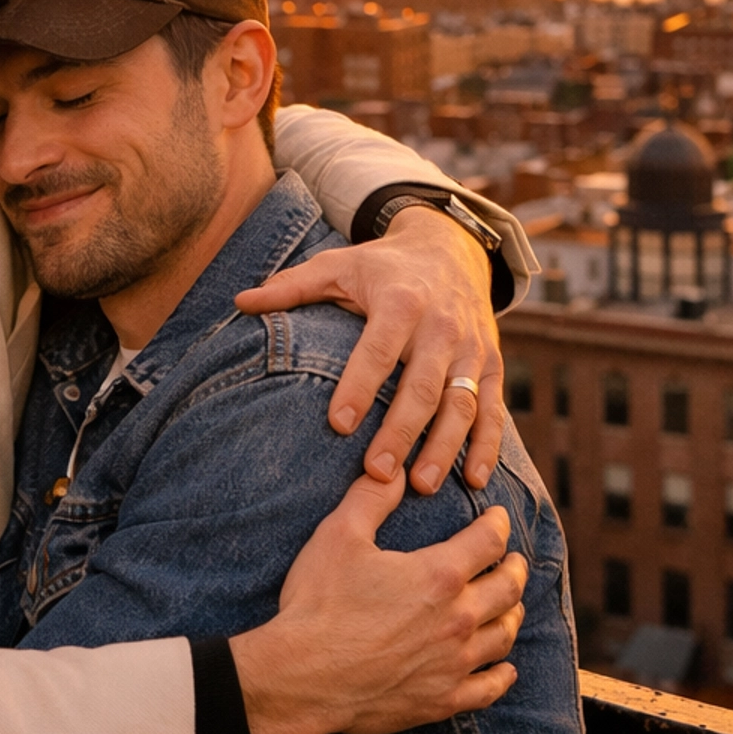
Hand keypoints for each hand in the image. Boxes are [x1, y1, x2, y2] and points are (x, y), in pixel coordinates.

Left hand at [235, 205, 503, 492]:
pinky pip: (492, 410)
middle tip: (376, 472)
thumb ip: (292, 287)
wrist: (452, 247)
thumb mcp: (338, 265)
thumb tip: (240, 301)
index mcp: (400, 301)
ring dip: (445, 447)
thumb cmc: (382, 266)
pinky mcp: (492, 365)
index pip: (378, 349)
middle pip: (422, 385)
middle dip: (401, 431)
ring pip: (461, 403)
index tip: (338, 425)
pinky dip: (487, 446)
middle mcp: (441, 326)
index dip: (359, 386)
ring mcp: (471, 348)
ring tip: (419, 485)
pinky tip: (473, 481)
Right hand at [235, 470, 526, 733]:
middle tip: (513, 561)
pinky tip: (505, 668)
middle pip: (507, 588)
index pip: (488, 541)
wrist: (303, 677)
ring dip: (512, 615)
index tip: (498, 518)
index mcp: (438, 574)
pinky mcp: (442, 699)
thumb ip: (371, 497)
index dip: (497, 525)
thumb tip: (394, 469)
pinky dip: (502, 675)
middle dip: (514, 569)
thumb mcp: (338, 536)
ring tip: (510, 606)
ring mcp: (453, 662)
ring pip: (503, 635)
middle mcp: (457, 618)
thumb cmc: (319, 604)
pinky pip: (489, 687)